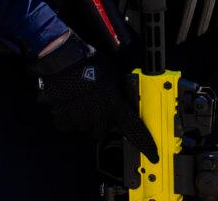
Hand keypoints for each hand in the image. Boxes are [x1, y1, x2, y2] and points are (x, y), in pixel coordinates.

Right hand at [34, 38, 158, 163]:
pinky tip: (68, 103)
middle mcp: (99, 116)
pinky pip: (68, 126)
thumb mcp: (111, 73)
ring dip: (83, 119)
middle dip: (99, 122)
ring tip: (79, 101)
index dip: (145, 143)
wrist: (64, 61)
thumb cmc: (89, 62)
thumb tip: (122, 94)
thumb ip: (117, 89)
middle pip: (102, 131)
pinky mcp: (64, 119)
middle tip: (93, 107)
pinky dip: (68, 118)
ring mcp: (81, 120)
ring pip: (84, 128)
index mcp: (114, 105)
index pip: (134, 128)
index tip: (153, 155)